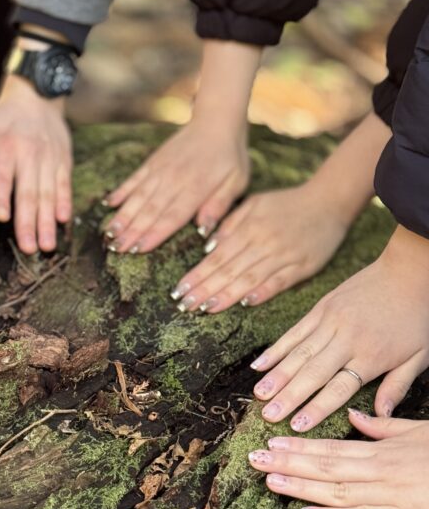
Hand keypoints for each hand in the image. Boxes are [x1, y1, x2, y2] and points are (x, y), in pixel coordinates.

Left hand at [0, 75, 71, 253]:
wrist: (37, 96)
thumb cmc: (1, 117)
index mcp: (6, 146)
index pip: (4, 176)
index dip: (2, 196)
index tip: (2, 217)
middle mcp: (30, 154)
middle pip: (29, 192)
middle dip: (29, 222)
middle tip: (28, 248)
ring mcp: (50, 159)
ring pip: (48, 194)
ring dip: (48, 222)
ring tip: (46, 246)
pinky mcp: (64, 161)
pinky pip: (65, 186)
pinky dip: (64, 204)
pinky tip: (63, 222)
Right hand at [103, 120, 249, 253]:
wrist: (216, 120)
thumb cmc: (230, 157)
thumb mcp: (236, 181)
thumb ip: (219, 205)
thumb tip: (203, 229)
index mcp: (196, 188)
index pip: (172, 216)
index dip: (154, 233)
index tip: (137, 249)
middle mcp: (174, 180)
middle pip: (150, 210)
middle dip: (131, 231)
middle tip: (114, 248)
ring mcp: (160, 170)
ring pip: (138, 197)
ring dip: (122, 216)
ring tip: (108, 233)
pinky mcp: (152, 162)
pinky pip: (134, 179)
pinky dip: (121, 191)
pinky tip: (109, 204)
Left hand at [172, 110, 388, 312]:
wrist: (329, 200)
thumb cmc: (286, 204)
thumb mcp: (254, 204)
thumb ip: (231, 224)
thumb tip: (208, 248)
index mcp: (248, 228)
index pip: (216, 257)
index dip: (197, 275)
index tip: (179, 291)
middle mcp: (263, 242)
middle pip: (229, 269)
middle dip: (204, 289)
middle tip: (184, 305)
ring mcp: (283, 255)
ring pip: (250, 277)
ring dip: (227, 294)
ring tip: (206, 308)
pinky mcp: (303, 265)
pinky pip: (281, 281)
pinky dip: (264, 291)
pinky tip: (247, 302)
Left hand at [248, 409, 428, 508]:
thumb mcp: (423, 430)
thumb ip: (387, 427)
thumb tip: (356, 416)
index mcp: (386, 450)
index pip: (333, 447)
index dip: (300, 446)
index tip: (271, 443)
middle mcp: (384, 472)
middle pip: (327, 468)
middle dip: (288, 464)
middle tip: (253, 460)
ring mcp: (393, 497)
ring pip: (337, 493)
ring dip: (300, 488)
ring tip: (269, 481)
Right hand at [251, 226, 428, 430]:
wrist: (409, 270)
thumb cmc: (417, 315)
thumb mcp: (419, 355)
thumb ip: (397, 386)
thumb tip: (381, 416)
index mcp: (371, 356)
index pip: (339, 388)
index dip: (317, 408)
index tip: (297, 426)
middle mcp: (347, 340)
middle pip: (313, 373)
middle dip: (288, 396)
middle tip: (268, 415)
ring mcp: (331, 322)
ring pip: (298, 353)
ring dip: (277, 375)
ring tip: (259, 394)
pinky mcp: (321, 308)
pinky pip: (294, 332)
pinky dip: (276, 349)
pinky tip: (260, 364)